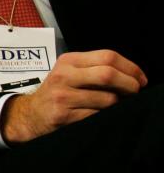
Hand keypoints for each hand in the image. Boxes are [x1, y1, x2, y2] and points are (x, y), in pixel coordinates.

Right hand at [2, 49, 146, 142]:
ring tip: (114, 105)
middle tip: (135, 91)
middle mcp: (63, 76)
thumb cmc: (57, 93)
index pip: (107, 57)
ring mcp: (62, 96)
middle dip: (129, 85)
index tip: (140, 78)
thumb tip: (132, 75)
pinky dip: (105, 116)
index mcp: (68, 61)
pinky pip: (97, 115)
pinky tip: (100, 114)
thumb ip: (94, 68)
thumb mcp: (70, 73)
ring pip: (107, 99)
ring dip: (118, 104)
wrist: (31, 115)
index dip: (131, 67)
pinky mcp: (63, 115)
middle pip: (107, 74)